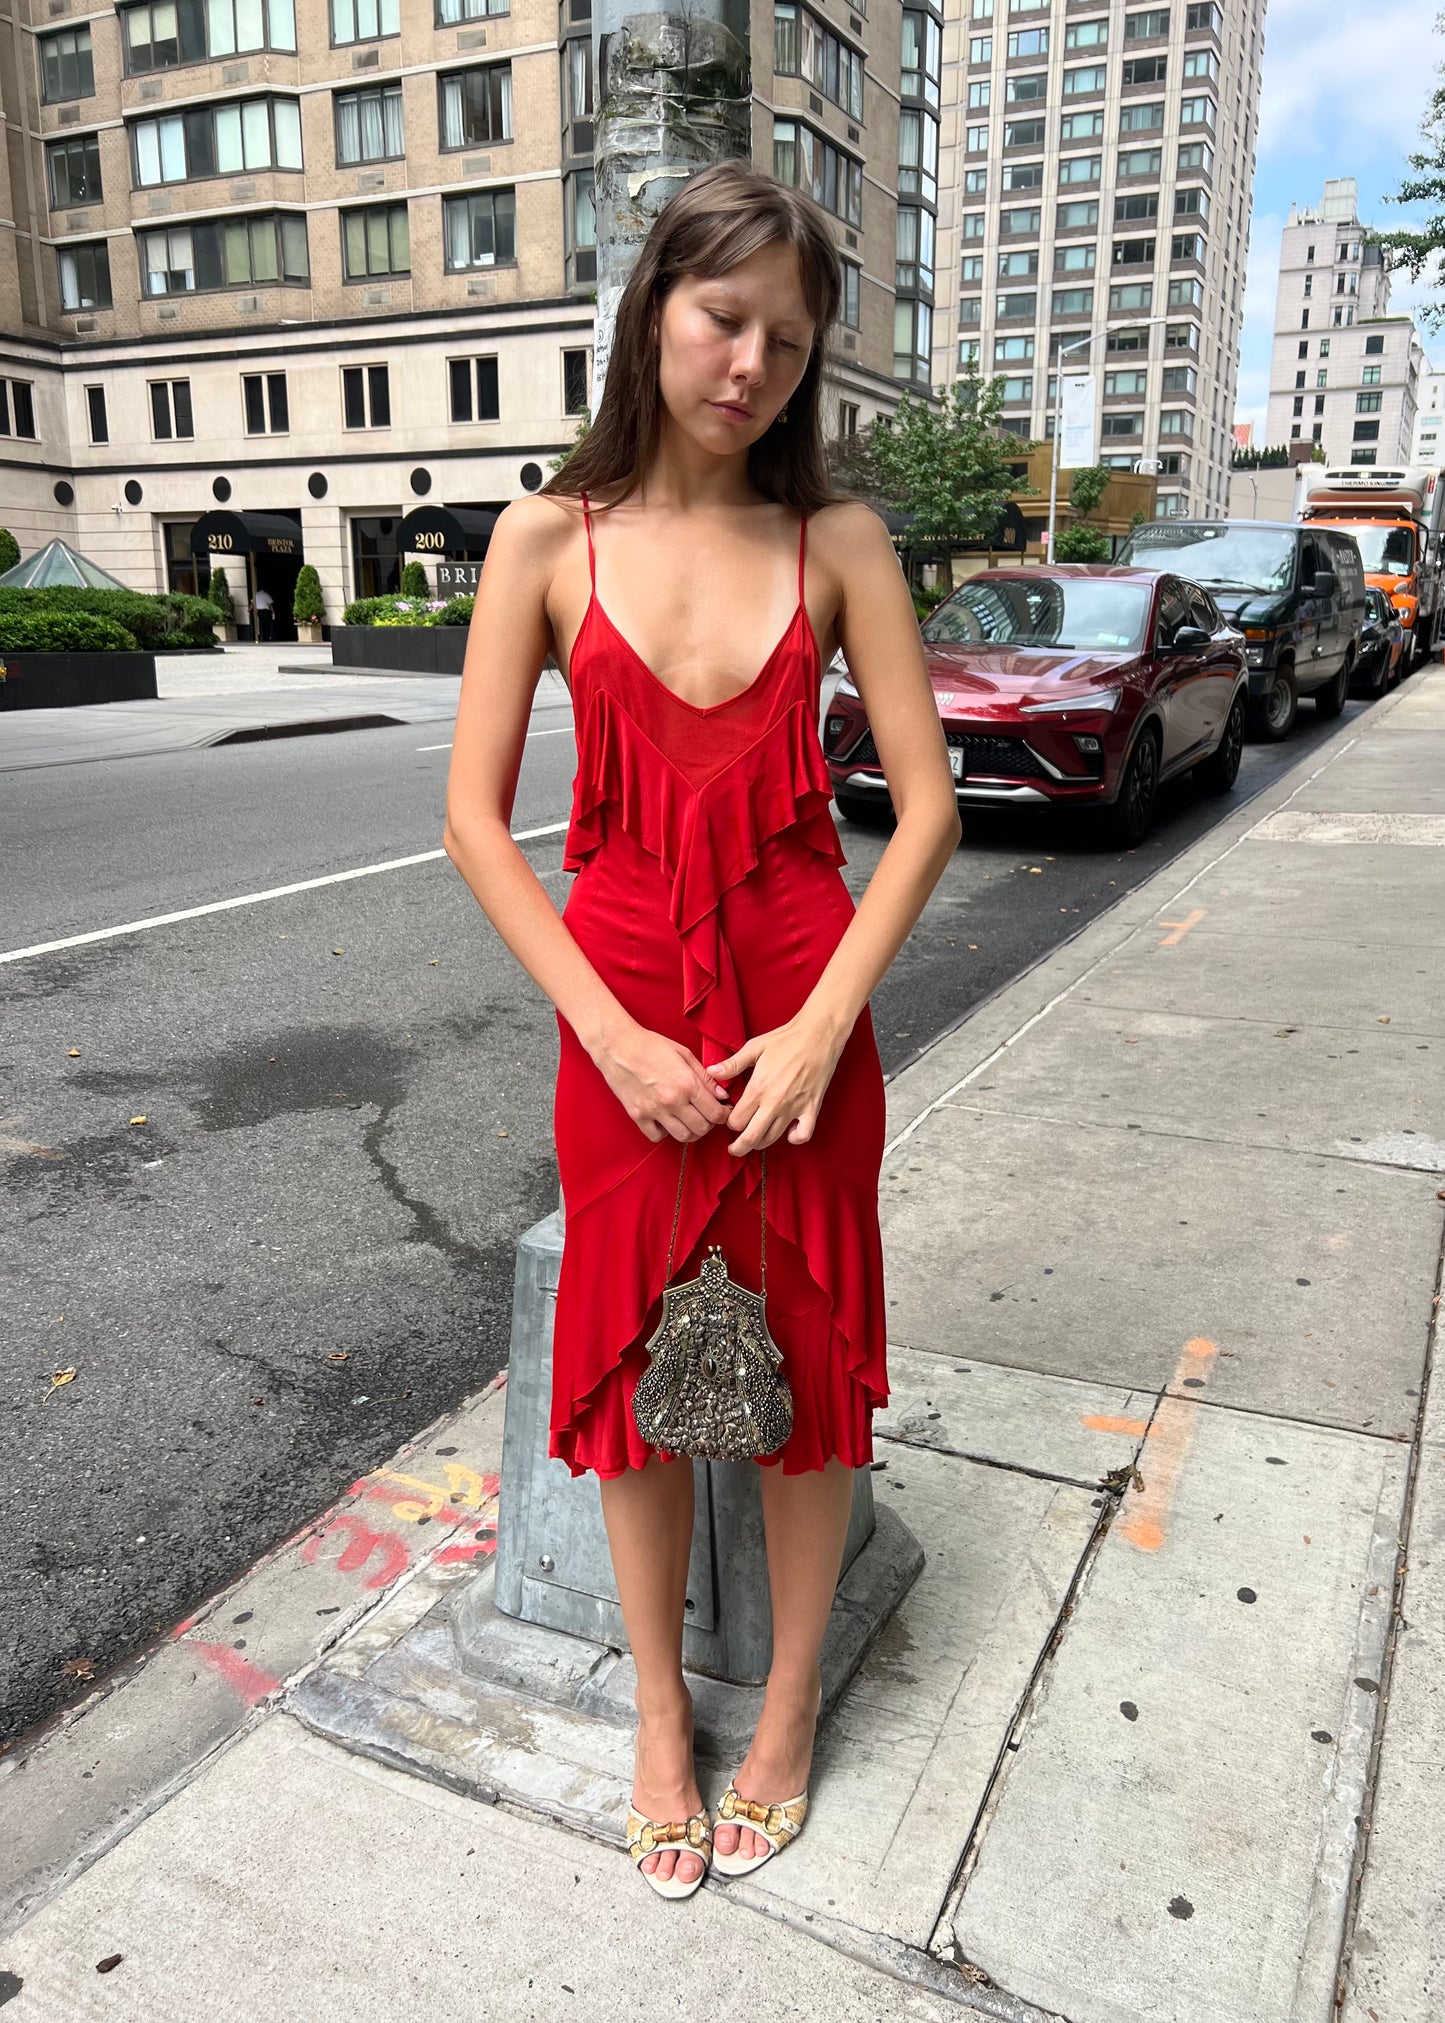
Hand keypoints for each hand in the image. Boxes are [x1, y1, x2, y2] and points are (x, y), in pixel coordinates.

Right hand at [593, 1021, 732, 1142]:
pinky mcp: (637, 1115)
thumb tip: (722, 1095)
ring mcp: (654, 1111)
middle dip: (709, 1123)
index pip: (715, 1113)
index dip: (723, 1114)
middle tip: (706, 1114)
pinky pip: (657, 1136)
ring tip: (688, 1119)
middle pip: (702, 1128)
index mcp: (687, 1084)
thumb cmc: (651, 1045)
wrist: (617, 1045)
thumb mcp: (684, 1054)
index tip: (722, 1111)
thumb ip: (705, 1077)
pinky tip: (666, 1120)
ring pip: (683, 1136)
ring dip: (690, 1131)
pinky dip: (664, 1132)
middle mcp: (672, 1101)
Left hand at [707, 1014, 846, 1156]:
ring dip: (761, 1143)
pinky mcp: (812, 1108)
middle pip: (751, 1138)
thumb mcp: (754, 1047)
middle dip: (739, 1147)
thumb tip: (712, 1072)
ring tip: (755, 1141)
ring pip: (773, 1138)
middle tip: (734, 1148)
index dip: (729, 1123)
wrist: (818, 1035)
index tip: (730, 1118)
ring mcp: (795, 1108)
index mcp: (758, 1088)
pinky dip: (795, 1138)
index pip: (736, 1121)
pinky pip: (803, 1135)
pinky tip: (788, 1133)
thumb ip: (732, 1064)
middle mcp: (775, 1103)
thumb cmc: (786, 1039)